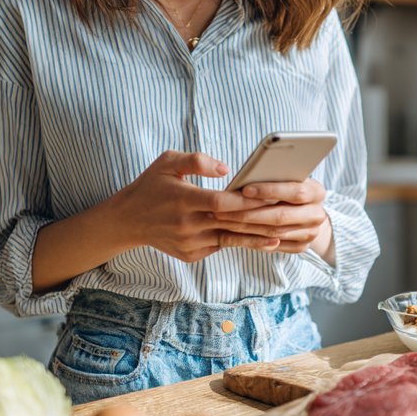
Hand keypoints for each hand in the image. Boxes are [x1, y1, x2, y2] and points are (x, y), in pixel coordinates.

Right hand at [110, 151, 276, 261]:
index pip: (223, 202)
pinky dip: (242, 241)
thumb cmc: (151, 185)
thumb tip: (226, 169)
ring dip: (258, 235)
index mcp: (184, 199)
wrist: (128, 220)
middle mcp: (188, 224)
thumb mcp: (168, 162)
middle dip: (262, 218)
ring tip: (283, 229)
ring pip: (231, 239)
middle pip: (233, 223)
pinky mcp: (191, 254)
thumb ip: (197, 161)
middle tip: (288, 212)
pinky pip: (221, 246)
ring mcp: (190, 242)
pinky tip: (264, 237)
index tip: (272, 195)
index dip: (248, 200)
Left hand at [211, 179, 333, 260]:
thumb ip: (274, 175)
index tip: (245, 189)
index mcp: (317, 192)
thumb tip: (249, 176)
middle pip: (281, 216)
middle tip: (222, 210)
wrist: (307, 210)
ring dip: (244, 228)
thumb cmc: (289, 186)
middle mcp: (317, 215)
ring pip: (274, 233)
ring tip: (222, 220)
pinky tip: (232, 232)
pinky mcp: (302, 247)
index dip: (269, 191)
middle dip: (249, 213)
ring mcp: (311, 233)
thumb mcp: (287, 176)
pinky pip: (273, 245)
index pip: (295, 192)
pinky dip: (251, 239)